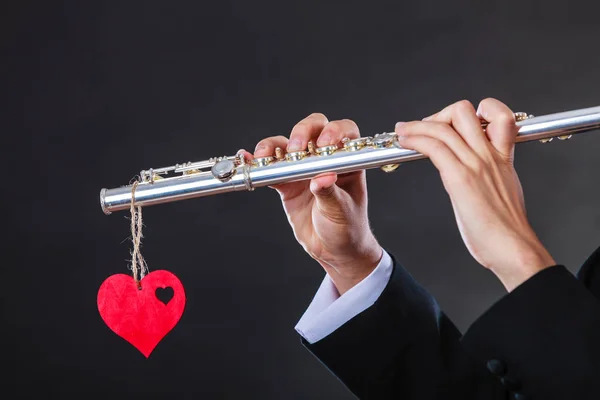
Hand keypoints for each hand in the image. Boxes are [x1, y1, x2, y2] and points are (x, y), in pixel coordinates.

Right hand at [239, 114, 382, 294]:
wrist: (333, 250)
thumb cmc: (347, 228)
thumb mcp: (341, 211)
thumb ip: (330, 193)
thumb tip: (323, 177)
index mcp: (347, 161)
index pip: (343, 133)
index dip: (334, 131)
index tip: (324, 145)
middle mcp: (325, 159)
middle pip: (313, 129)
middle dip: (302, 132)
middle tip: (296, 148)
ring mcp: (303, 169)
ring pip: (287, 145)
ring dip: (273, 146)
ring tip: (264, 156)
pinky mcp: (286, 183)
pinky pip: (270, 168)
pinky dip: (258, 163)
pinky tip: (248, 160)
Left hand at [395, 98, 555, 291]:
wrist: (514, 248)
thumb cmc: (507, 229)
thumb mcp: (504, 192)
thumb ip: (490, 176)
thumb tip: (472, 176)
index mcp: (503, 157)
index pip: (499, 115)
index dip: (478, 111)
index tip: (456, 125)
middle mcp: (489, 155)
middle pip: (464, 111)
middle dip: (439, 115)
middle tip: (425, 130)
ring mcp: (475, 164)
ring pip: (444, 126)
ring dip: (416, 126)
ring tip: (402, 132)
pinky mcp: (461, 178)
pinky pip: (434, 147)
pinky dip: (415, 139)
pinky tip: (405, 143)